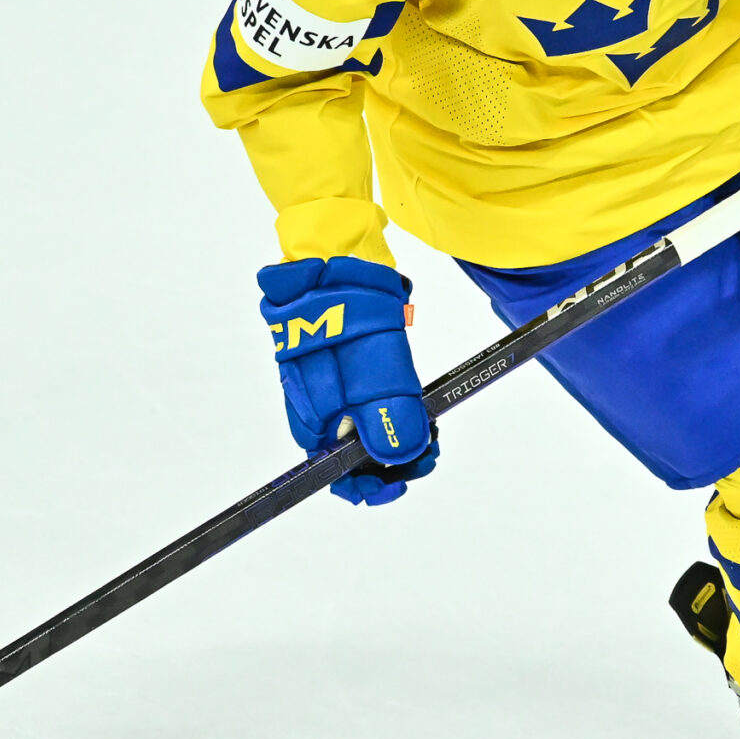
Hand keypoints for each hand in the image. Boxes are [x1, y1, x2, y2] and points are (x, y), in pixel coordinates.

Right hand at [257, 257, 438, 504]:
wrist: (342, 256)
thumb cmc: (349, 306)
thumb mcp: (376, 364)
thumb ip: (384, 411)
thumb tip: (398, 455)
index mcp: (309, 410)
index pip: (328, 467)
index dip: (364, 483)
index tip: (399, 481)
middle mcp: (312, 405)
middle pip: (345, 456)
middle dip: (388, 463)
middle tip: (428, 455)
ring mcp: (326, 386)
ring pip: (359, 433)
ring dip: (396, 441)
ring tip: (431, 436)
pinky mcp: (344, 370)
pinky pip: (366, 407)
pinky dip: (393, 415)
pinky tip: (418, 413)